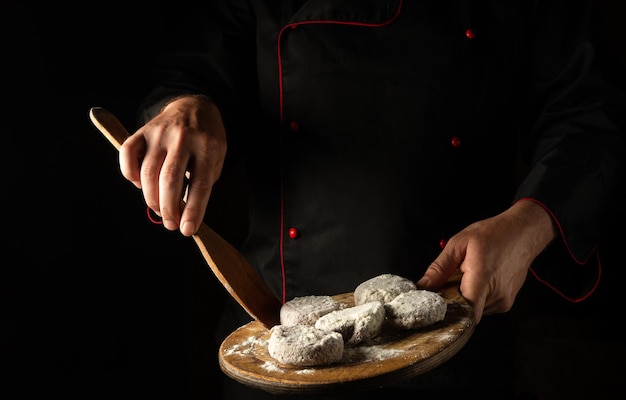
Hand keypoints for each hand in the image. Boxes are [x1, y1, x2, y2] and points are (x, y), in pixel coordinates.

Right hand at [119, 95, 226, 235]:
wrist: (194, 106)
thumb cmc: (206, 140)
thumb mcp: (216, 159)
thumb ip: (202, 183)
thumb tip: (185, 215)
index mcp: (207, 146)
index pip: (200, 184)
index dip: (193, 211)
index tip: (187, 230)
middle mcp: (183, 138)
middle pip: (170, 179)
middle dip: (168, 208)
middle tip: (171, 224)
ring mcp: (160, 133)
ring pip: (148, 171)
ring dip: (151, 198)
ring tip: (159, 209)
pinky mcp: (143, 131)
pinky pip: (127, 154)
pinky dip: (130, 174)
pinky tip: (140, 185)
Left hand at [417, 200, 555, 323]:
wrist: (523, 233)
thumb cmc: (493, 234)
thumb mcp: (459, 243)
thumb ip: (440, 267)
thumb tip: (423, 286)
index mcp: (482, 279)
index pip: (465, 313)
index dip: (448, 313)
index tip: (435, 307)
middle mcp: (496, 295)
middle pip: (466, 311)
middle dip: (453, 301)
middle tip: (448, 283)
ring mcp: (504, 301)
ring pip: (474, 310)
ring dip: (465, 298)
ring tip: (465, 278)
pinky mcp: (507, 303)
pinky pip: (484, 306)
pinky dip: (476, 297)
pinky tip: (476, 280)